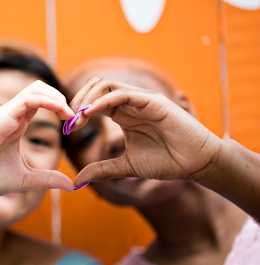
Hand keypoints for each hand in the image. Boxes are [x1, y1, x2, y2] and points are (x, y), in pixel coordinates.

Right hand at [0, 80, 74, 197]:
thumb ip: (48, 179)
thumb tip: (71, 185)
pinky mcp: (2, 117)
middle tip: (75, 117)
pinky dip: (48, 101)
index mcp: (16, 124)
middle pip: (40, 89)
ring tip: (69, 114)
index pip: (41, 102)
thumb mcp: (26, 179)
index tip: (75, 124)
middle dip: (62, 98)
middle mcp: (11, 115)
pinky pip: (29, 99)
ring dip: (57, 97)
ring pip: (36, 88)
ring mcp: (5, 114)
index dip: (61, 108)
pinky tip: (62, 114)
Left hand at [68, 78, 222, 186]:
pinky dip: (102, 101)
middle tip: (69, 122)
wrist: (197, 164)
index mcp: (123, 114)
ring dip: (87, 98)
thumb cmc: (166, 162)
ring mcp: (141, 99)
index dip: (77, 112)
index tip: (67, 130)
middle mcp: (130, 103)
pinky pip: (122, 94)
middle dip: (78, 101)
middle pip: (96, 87)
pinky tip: (90, 113)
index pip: (92, 102)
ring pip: (106, 84)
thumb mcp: (125, 166)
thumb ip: (101, 169)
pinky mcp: (152, 100)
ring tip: (78, 118)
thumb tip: (76, 180)